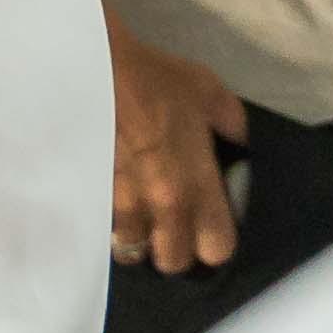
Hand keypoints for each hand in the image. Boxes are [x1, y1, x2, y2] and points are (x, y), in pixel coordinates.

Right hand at [107, 19, 248, 273]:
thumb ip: (231, 124)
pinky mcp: (92, 194)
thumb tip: (240, 143)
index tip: (213, 226)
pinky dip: (110, 223)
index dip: (217, 242)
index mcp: (196, 183)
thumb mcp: (209, 93)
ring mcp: (122, 203)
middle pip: (172, 263)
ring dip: (138, 239)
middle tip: (175, 227)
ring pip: (132, 252)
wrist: (94, 69)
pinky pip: (104, 226)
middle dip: (175, 249)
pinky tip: (113, 203)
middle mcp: (161, 203)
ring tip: (141, 219)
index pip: (217, 248)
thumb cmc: (155, 80)